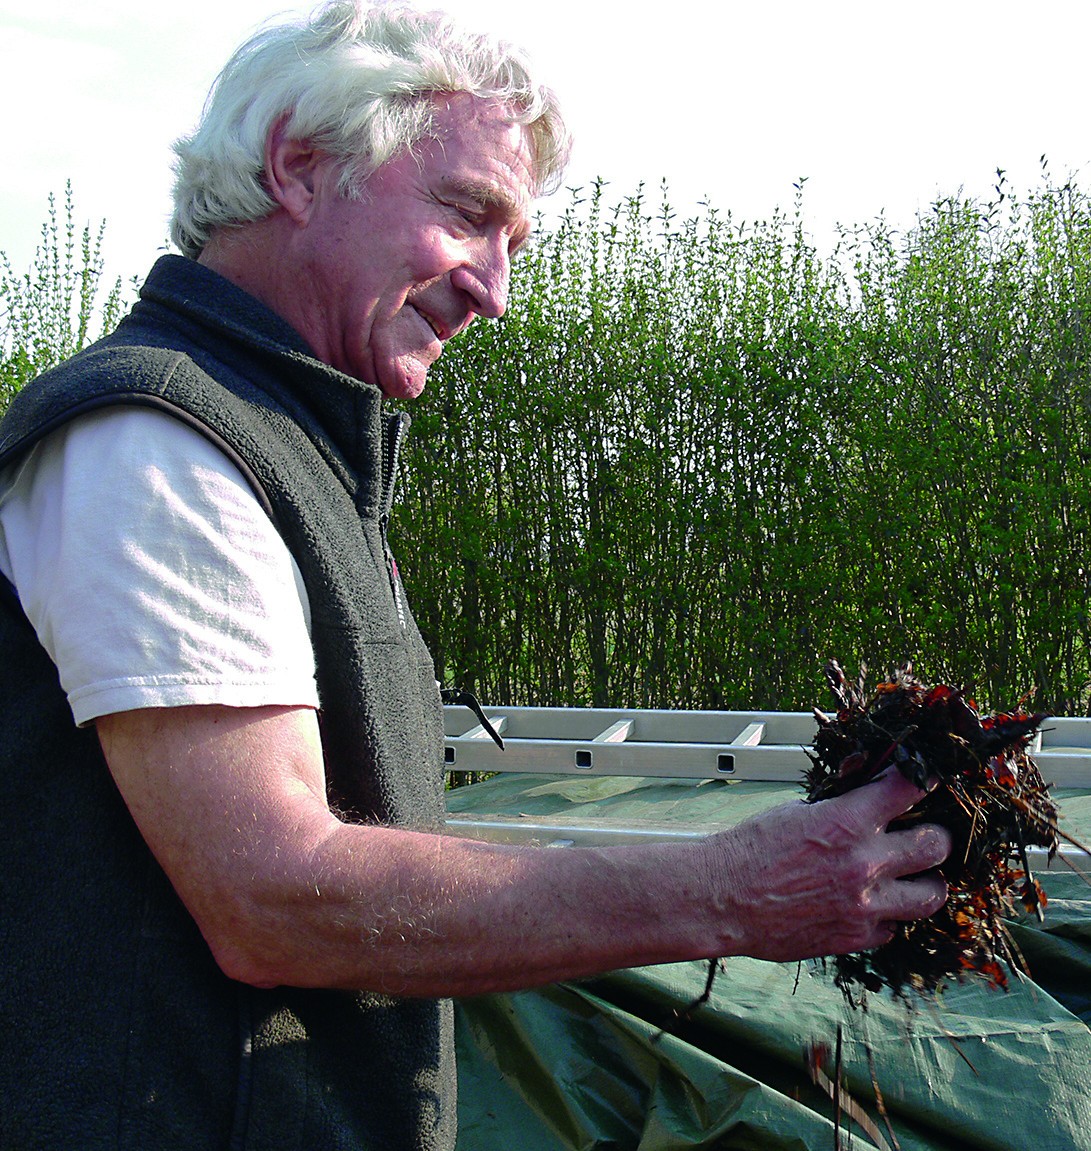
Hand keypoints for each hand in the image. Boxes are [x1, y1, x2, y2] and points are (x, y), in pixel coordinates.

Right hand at [703, 770, 950, 961]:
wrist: (723, 898)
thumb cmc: (751, 850)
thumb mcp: (796, 810)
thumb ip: (840, 805)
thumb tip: (868, 793)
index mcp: (847, 821)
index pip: (909, 789)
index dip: (925, 780)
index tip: (931, 779)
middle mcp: (865, 863)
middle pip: (936, 846)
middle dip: (935, 837)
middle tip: (927, 836)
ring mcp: (864, 905)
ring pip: (932, 895)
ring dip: (926, 883)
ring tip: (914, 878)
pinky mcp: (856, 937)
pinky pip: (894, 928)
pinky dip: (888, 916)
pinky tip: (872, 905)